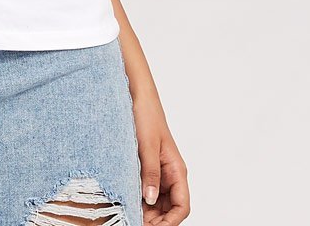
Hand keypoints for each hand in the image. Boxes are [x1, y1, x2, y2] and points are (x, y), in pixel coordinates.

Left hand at [133, 94, 189, 224]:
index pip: (182, 206)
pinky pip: (147, 191)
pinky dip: (140, 200)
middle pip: (169, 209)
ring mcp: (159, 172)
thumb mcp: (147, 145)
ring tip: (130, 215)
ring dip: (147, 212)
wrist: (137, 96)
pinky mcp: (147, 168)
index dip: (170, 222)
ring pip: (157, 203)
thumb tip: (150, 200)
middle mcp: (170, 174)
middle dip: (156, 220)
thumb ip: (150, 173)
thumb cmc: (146, 116)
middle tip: (135, 222)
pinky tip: (127, 202)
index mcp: (177, 170)